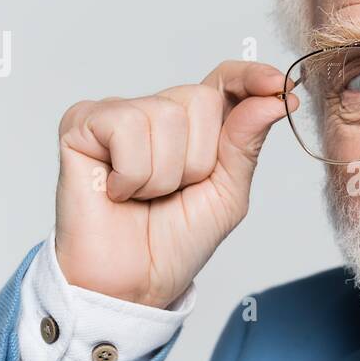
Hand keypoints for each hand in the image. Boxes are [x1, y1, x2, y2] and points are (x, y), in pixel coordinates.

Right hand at [53, 61, 296, 307]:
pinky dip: (132, 172)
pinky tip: (117, 190)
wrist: (133, 283)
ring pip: (165, 115)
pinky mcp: (82, 124)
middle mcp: (156, 112)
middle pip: (200, 98)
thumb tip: (274, 98)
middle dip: (198, 158)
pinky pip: (127, 126)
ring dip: (163, 174)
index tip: (277, 86)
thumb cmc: (174, 242)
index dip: (250, 77)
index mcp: (195, 126)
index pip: (226, 80)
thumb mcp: (228, 194)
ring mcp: (118, 115)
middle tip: (174, 191)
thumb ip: (246, 142)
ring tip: (144, 196)